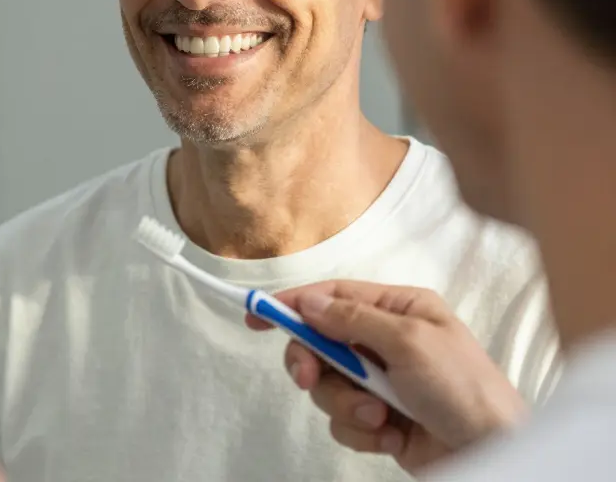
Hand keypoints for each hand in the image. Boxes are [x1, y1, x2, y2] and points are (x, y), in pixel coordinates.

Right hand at [246, 281, 526, 473]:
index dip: (292, 304)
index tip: (256, 315)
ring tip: (381, 419)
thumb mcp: (409, 342)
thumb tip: (308, 302)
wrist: (493, 451)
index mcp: (399, 309)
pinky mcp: (380, 419)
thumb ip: (352, 319)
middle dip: (314, 365)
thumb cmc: (465, 389)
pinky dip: (363, 433)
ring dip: (347, 407)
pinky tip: (393, 436)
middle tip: (308, 379)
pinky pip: (343, 422)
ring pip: (328, 388)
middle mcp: (386, 342)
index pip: (332, 296)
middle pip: (319, 344)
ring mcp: (382, 382)